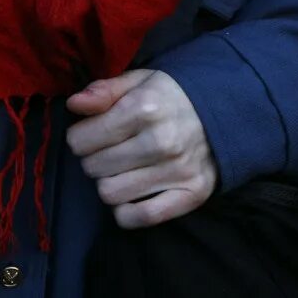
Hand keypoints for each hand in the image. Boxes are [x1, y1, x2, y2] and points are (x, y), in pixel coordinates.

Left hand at [65, 70, 216, 228]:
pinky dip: (127, 212)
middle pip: (93, 168)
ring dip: (108, 183)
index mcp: (143, 108)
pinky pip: (142, 217)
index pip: (82, 140)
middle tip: (107, 151)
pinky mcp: (191, 194)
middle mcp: (160, 141)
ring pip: (110, 193)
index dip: (79, 138)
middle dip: (92, 159)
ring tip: (121, 169)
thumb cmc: (171, 96)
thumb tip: (73, 104)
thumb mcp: (138, 81)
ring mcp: (177, 170)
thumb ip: (103, 91)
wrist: (224, 111)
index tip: (89, 135)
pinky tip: (129, 196)